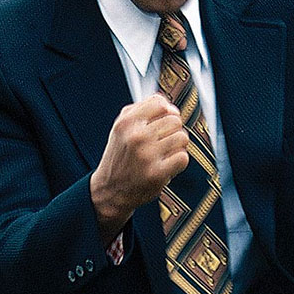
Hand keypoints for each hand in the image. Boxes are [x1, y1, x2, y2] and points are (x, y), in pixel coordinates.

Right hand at [90, 94, 189, 242]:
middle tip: (164, 142)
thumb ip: (140, 111)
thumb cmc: (119, 158)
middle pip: (175, 120)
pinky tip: (166, 165)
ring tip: (165, 154)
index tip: (163, 121)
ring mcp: (147, 155)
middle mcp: (136, 136)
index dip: (167, 111)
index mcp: (127, 122)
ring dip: (177, 147)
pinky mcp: (157, 173)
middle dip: (173, 131)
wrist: (109, 191)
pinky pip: (183, 157)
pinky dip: (178, 162)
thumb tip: (167, 103)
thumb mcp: (121, 129)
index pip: (160, 103)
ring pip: (182, 138)